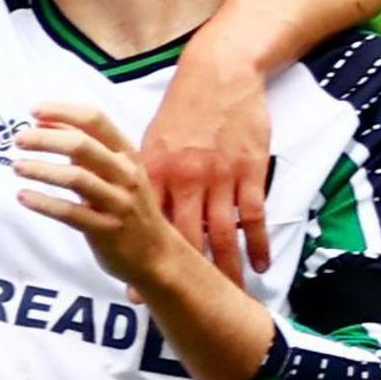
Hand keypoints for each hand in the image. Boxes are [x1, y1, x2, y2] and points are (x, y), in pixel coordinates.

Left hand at [13, 100, 215, 295]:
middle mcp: (125, 174)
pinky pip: (70, 213)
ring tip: (17, 166)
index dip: (63, 111)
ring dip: (41, 169)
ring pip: (75, 178)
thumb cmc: (129, 207)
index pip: (96, 121)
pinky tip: (23, 196)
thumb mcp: (115, 172)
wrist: (158, 254)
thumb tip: (47, 123)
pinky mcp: (106, 229)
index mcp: (127, 154)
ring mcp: (118, 202)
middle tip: (18, 139)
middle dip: (45, 138)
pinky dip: (43, 202)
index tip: (34, 110)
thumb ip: (86, 148)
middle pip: (82, 145)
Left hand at [137, 47, 273, 282]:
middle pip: (185, 237)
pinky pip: (255, 215)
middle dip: (185, 274)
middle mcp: (186, 180)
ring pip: (222, 234)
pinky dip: (259, 243)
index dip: (141, 257)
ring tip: (229, 296)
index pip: (146, 224)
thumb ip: (140, 176)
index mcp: (155, 173)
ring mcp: (220, 178)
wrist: (218, 75)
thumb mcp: (151, 141)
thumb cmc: (181, 110)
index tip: (137, 288)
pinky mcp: (250, 171)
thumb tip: (120, 205)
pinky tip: (259, 267)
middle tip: (185, 304)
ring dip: (226, 268)